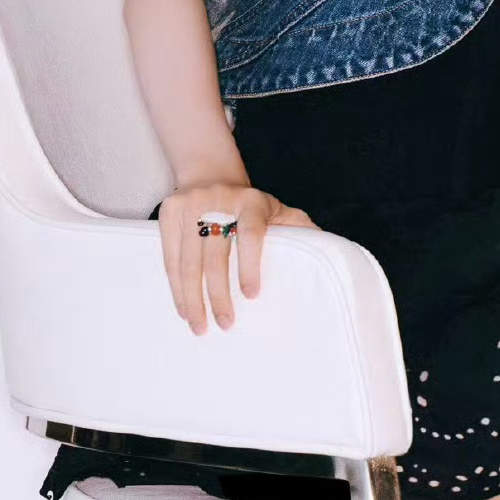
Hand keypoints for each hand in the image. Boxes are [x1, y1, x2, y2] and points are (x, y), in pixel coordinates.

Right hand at [158, 181, 315, 334]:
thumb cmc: (251, 205)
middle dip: (218, 296)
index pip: (251, 235)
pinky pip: (169, 257)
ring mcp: (191, 205)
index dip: (250, 266)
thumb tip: (330, 251)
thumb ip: (302, 229)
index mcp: (252, 202)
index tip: (252, 296)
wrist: (210, 174)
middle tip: (225, 325)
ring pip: (188, 261)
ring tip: (198, 325)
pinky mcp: (170, 212)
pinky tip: (183, 307)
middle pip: (216, 256)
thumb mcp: (279, 211)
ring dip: (192, 298)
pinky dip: (176, 286)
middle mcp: (219, 200)